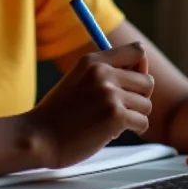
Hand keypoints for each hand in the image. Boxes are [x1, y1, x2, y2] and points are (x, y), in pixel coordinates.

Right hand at [24, 42, 153, 168]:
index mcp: (93, 61)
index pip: (137, 52)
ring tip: (111, 121)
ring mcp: (110, 94)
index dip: (140, 69)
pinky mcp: (115, 116)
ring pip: (146, 104)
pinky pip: (142, 122)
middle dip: (138, 98)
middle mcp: (103, 72)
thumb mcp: (79, 79)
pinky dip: (132, 130)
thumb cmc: (60, 112)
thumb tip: (144, 71)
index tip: (131, 84)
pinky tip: (112, 132)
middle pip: (147, 81)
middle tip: (121, 109)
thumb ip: (107, 72)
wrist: (40, 136)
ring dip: (134, 116)